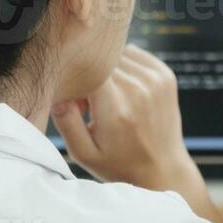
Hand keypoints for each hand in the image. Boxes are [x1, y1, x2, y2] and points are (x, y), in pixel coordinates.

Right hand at [52, 45, 222, 222]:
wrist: (162, 169)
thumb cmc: (119, 164)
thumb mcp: (84, 153)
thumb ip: (66, 122)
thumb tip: (56, 94)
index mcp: (117, 109)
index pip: (87, 70)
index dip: (76, 81)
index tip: (78, 103)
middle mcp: (138, 90)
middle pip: (101, 62)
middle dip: (90, 77)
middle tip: (91, 106)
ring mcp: (156, 80)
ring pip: (116, 54)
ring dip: (107, 70)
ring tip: (109, 100)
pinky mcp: (165, 76)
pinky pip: (134, 53)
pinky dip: (124, 65)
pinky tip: (124, 91)